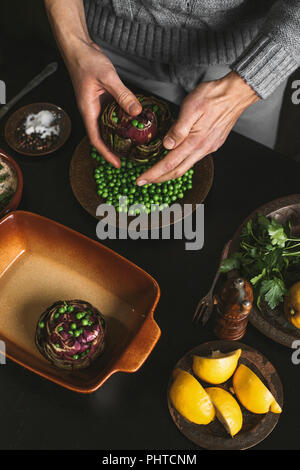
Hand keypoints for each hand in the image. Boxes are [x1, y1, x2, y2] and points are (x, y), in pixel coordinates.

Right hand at [67, 40, 141, 166]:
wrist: (78, 48)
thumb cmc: (86, 61)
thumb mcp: (107, 77)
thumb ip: (122, 94)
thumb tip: (136, 111)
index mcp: (88, 110)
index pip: (96, 139)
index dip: (106, 154)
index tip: (117, 164)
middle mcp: (91, 111)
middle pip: (102, 137)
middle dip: (114, 150)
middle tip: (130, 158)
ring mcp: (96, 106)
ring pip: (107, 127)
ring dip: (118, 137)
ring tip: (133, 145)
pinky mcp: (102, 100)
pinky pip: (112, 115)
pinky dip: (121, 122)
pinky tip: (133, 123)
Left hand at [137, 72, 258, 184]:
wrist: (236, 93)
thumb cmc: (213, 96)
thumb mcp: (191, 107)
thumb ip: (178, 128)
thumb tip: (167, 145)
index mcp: (195, 141)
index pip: (169, 163)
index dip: (153, 174)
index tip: (141, 179)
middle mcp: (203, 148)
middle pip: (177, 171)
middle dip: (159, 178)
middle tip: (144, 181)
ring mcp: (209, 148)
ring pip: (186, 166)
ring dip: (169, 172)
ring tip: (156, 173)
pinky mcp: (212, 144)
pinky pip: (193, 158)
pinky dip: (181, 163)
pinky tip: (174, 159)